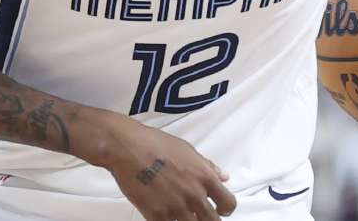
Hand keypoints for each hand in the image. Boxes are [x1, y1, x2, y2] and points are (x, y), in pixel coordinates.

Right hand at [86, 112, 235, 220]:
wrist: (128, 149)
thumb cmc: (157, 144)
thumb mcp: (187, 150)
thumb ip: (207, 166)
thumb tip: (223, 176)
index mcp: (205, 177)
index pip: (228, 203)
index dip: (225, 209)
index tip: (219, 209)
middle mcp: (194, 195)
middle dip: (208, 220)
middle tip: (200, 216)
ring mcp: (176, 208)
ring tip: (181, 214)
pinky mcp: (157, 216)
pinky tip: (165, 216)